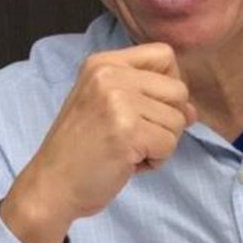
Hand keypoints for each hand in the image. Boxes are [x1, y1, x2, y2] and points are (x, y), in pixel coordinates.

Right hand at [0, 42, 197, 242]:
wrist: (50, 187)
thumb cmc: (82, 149)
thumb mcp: (107, 105)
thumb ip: (148, 97)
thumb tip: (193, 110)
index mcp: (103, 63)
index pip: (165, 55)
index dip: (170, 83)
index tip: (151, 107)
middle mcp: (110, 75)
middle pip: (178, 89)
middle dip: (168, 120)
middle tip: (136, 137)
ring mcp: (118, 101)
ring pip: (178, 120)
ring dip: (161, 144)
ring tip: (127, 150)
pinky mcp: (128, 131)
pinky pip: (169, 144)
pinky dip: (155, 161)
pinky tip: (127, 163)